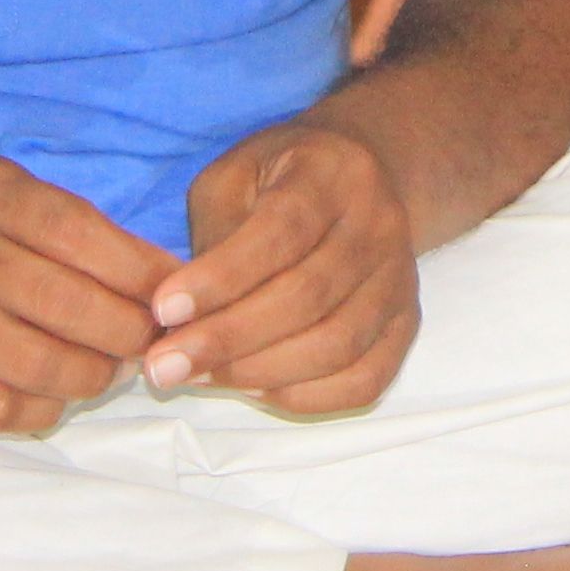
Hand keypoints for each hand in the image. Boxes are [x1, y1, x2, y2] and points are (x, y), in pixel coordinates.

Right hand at [0, 156, 174, 433]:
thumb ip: (84, 232)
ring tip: (103, 373)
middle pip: (65, 304)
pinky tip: (51, 398)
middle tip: (145, 346)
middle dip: (124, 333)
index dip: (140, 273)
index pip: (81, 234)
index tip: (172, 301)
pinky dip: (39, 410)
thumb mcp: (12, 201)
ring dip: (88, 378)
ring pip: (36, 364)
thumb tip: (170, 283)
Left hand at [155, 118, 420, 416]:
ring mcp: (400, 278)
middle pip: (309, 295)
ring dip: (260, 372)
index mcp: (332, 174)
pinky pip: (366, 378)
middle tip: (164, 366)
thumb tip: (185, 313)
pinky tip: (255, 389)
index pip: (282, 230)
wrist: (359, 181)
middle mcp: (380, 224)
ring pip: (338, 344)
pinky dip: (307, 397)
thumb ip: (214, 233)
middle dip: (228, 338)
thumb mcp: (233, 176)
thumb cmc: (278, 181)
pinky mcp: (406, 322)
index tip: (163, 309)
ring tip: (200, 378)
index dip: (222, 277)